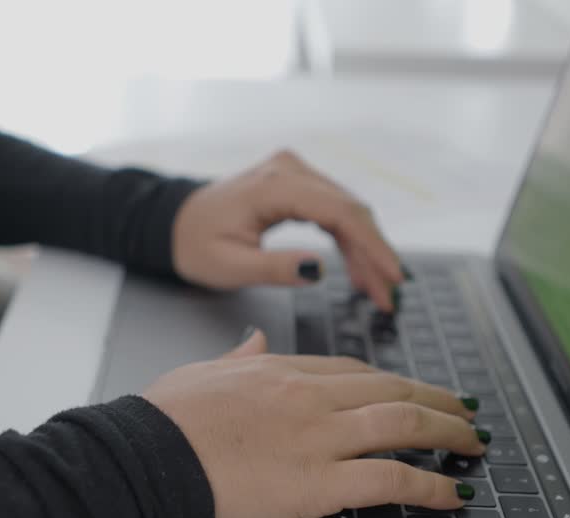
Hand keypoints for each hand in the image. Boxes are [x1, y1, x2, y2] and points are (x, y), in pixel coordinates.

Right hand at [143, 330, 485, 517]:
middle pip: (392, 391)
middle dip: (438, 401)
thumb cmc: (163, 421)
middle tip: (467, 411)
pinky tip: (454, 492)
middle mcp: (309, 397)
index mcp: (281, 370)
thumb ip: (236, 357)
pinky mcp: (318, 482)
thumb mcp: (201, 373)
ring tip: (475, 443)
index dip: (395, 382)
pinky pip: (391, 479)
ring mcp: (318, 437)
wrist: (145, 457)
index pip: (355, 371)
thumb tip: (253, 339)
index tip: (416, 390)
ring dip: (449, 433)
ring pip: (404, 425)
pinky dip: (432, 485)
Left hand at [172, 150, 404, 311]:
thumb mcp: (230, 266)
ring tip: (378, 291)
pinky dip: (351, 241)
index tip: (392, 276)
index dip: (372, 245)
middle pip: (350, 210)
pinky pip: (335, 211)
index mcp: (274, 185)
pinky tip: (359, 271)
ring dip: (366, 251)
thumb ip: (275, 268)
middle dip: (374, 254)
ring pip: (348, 211)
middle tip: (389, 295)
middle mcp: (290, 169)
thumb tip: (320, 269)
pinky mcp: (298, 183)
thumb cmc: (197, 245)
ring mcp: (296, 173)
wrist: (177, 224)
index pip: (339, 212)